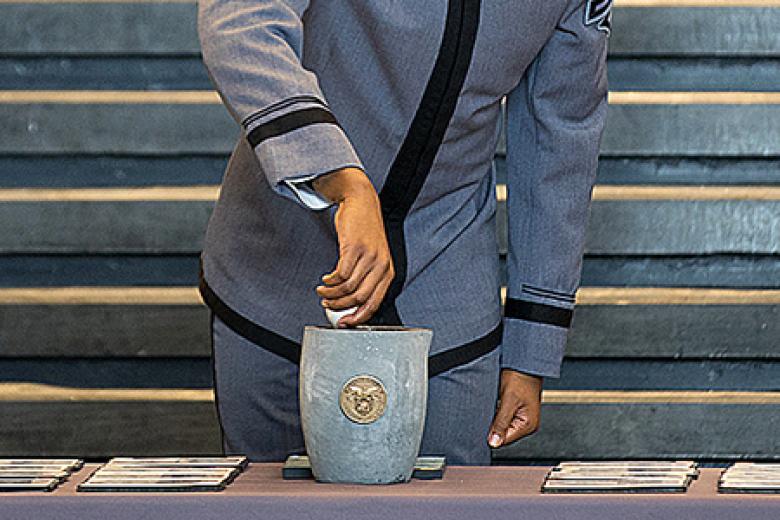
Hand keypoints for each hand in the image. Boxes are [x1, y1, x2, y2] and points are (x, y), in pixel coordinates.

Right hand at [313, 168, 393, 326]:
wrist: (361, 201)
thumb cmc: (365, 230)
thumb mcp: (372, 255)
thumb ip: (365, 277)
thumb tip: (349, 303)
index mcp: (387, 271)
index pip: (374, 302)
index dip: (358, 316)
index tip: (344, 322)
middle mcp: (381, 265)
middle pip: (359, 297)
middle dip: (340, 306)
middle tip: (328, 305)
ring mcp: (369, 256)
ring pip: (348, 287)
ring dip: (331, 293)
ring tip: (323, 292)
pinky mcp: (355, 247)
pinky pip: (341, 273)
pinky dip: (330, 281)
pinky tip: (326, 279)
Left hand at [487, 369, 541, 447]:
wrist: (523, 363)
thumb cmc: (520, 378)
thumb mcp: (508, 401)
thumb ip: (501, 423)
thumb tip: (494, 442)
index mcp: (528, 425)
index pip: (505, 440)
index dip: (492, 434)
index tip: (482, 426)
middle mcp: (527, 424)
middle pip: (503, 433)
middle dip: (493, 425)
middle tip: (487, 412)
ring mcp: (522, 417)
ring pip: (502, 425)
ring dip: (494, 418)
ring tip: (493, 406)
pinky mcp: (516, 409)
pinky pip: (503, 417)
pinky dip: (496, 412)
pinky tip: (495, 404)